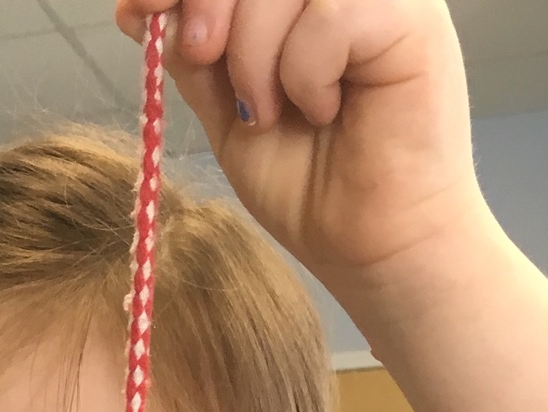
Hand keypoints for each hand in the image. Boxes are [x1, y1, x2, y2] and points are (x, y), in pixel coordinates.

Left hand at [116, 0, 485, 292]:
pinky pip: (331, 11)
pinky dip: (305, 70)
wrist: (371, 251)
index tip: (143, 8)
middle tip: (203, 56)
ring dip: (254, 51)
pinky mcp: (412, 20)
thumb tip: (135, 6)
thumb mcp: (228, 115)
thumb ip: (193, 57)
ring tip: (270, 112)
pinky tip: (323, 111)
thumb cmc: (312, 189)